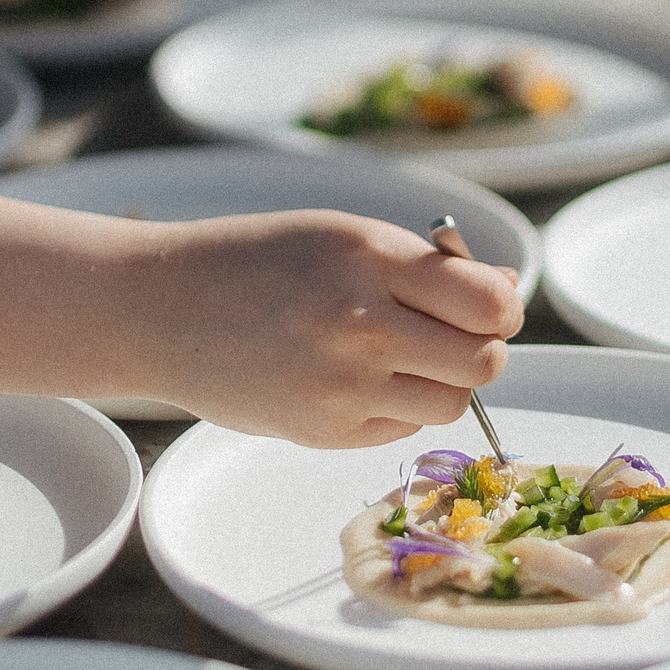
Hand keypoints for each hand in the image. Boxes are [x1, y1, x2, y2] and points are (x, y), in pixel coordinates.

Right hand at [129, 210, 523, 448]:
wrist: (161, 311)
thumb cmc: (260, 263)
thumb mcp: (344, 237)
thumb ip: (430, 268)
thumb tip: (508, 290)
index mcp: (370, 259)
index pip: (490, 304)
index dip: (502, 309)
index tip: (488, 306)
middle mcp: (360, 325)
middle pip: (483, 362)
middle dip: (481, 349)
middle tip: (450, 334)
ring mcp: (342, 387)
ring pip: (451, 403)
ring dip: (442, 381)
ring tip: (399, 354)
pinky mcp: (324, 433)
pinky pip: (404, 427)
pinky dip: (399, 406)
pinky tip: (357, 378)